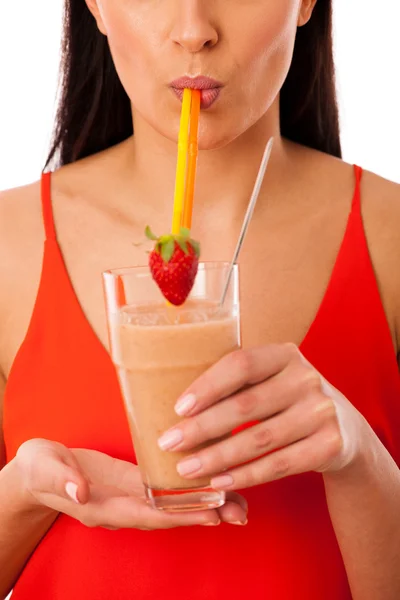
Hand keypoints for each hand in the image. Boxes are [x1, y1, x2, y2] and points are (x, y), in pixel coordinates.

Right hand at [14, 439, 247, 527]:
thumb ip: (62, 480)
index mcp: (103, 506)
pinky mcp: (133, 482)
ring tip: (239, 501)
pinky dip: (189, 489)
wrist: (36, 473)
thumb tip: (81, 492)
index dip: (179, 514)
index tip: (209, 513)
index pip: (147, 513)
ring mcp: (130, 496)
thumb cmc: (40, 468)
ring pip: (172, 504)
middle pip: (168, 514)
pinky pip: (165, 490)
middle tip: (240, 510)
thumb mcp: (44, 468)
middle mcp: (122, 506)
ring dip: (204, 503)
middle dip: (203, 513)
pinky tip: (212, 484)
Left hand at [157, 344, 369, 489]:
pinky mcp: (330, 445)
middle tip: (169, 443)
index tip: (178, 409)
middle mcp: (307, 378)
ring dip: (217, 457)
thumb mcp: (271, 380)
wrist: (344, 430)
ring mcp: (321, 411)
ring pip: (259, 439)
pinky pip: (279, 464)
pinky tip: (219, 482)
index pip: (241, 364)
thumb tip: (178, 406)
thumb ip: (237, 383)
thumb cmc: (288, 401)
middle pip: (245, 405)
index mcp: (285, 354)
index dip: (207, 386)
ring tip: (187, 469)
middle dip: (202, 427)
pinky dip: (245, 475)